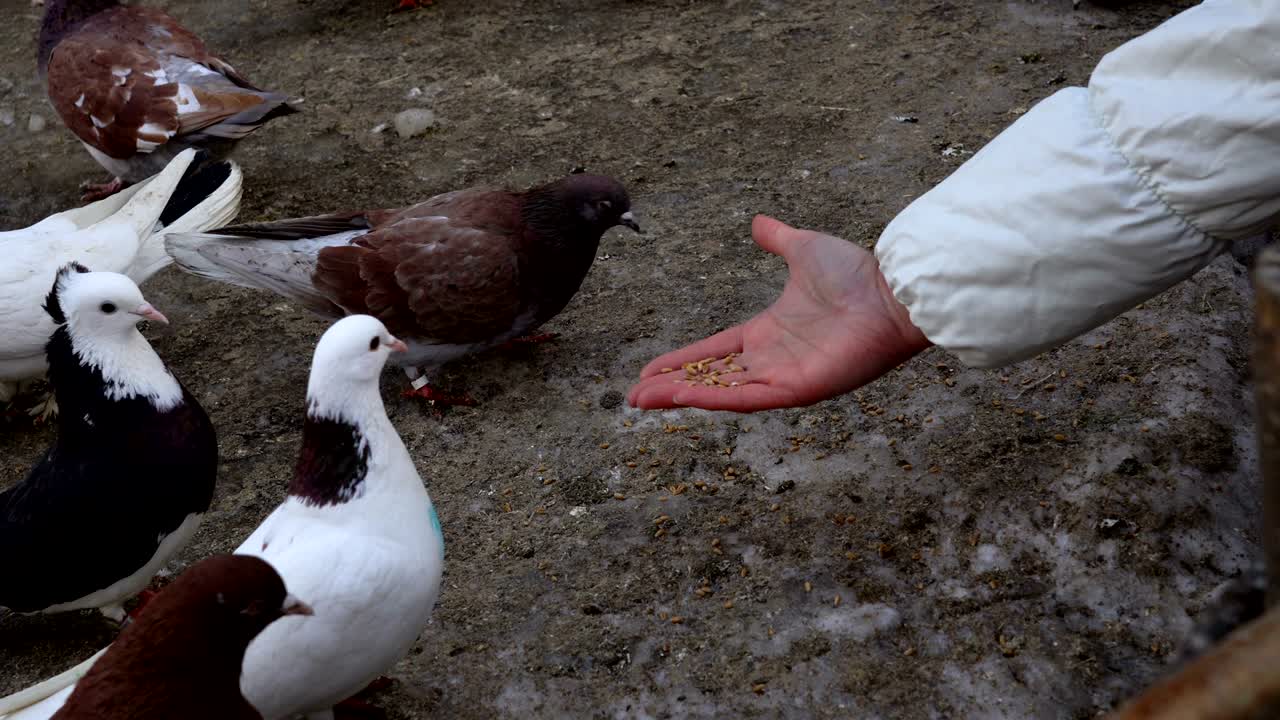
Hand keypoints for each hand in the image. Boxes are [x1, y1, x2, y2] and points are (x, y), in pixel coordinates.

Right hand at [627, 215, 930, 411]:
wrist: (893, 290)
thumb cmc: (858, 274)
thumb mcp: (804, 249)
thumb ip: (778, 241)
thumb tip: (758, 224)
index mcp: (768, 331)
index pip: (714, 351)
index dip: (682, 361)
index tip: (649, 370)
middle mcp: (772, 359)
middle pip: (710, 377)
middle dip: (671, 387)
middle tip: (634, 397)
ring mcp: (784, 377)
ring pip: (721, 391)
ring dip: (682, 396)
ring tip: (644, 401)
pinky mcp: (798, 389)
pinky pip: (748, 398)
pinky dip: (714, 398)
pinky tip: (683, 398)